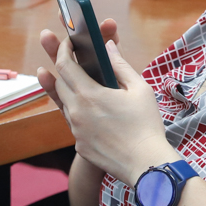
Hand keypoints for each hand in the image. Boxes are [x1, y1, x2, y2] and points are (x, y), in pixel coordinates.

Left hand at [38, 21, 176, 184]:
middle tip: (74, 60)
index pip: (64, 65)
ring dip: (70, 91)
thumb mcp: (139, 89)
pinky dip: (80, 113)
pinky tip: (95, 114)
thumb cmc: (146, 124)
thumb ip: (120, 65)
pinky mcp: (79, 146)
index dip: (63, 50)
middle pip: (59, 84)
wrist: (146, 164)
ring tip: (85, 86)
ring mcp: (75, 131)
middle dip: (63, 68)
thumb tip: (109, 46)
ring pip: (65, 105)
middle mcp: (76, 112)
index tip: (68, 42)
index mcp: (89, 94)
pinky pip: (74, 124)